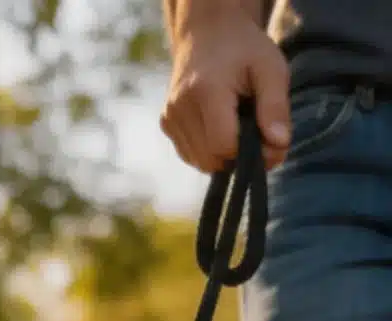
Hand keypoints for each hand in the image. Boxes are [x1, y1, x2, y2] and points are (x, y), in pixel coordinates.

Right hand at [162, 3, 290, 171]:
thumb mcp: (271, 67)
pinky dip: (210, 150)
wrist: (208, 31)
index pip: (223, 146)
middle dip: (237, 155)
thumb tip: (279, 145)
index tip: (264, 138)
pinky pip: (192, 156)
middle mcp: (180, 107)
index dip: (248, 151)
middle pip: (212, 160)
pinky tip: (219, 124)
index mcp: (205, 91)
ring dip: (224, 154)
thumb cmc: (244, 49)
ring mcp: (169, 117)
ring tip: (235, 122)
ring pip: (201, 163)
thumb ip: (277, 106)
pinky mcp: (166, 124)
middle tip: (254, 130)